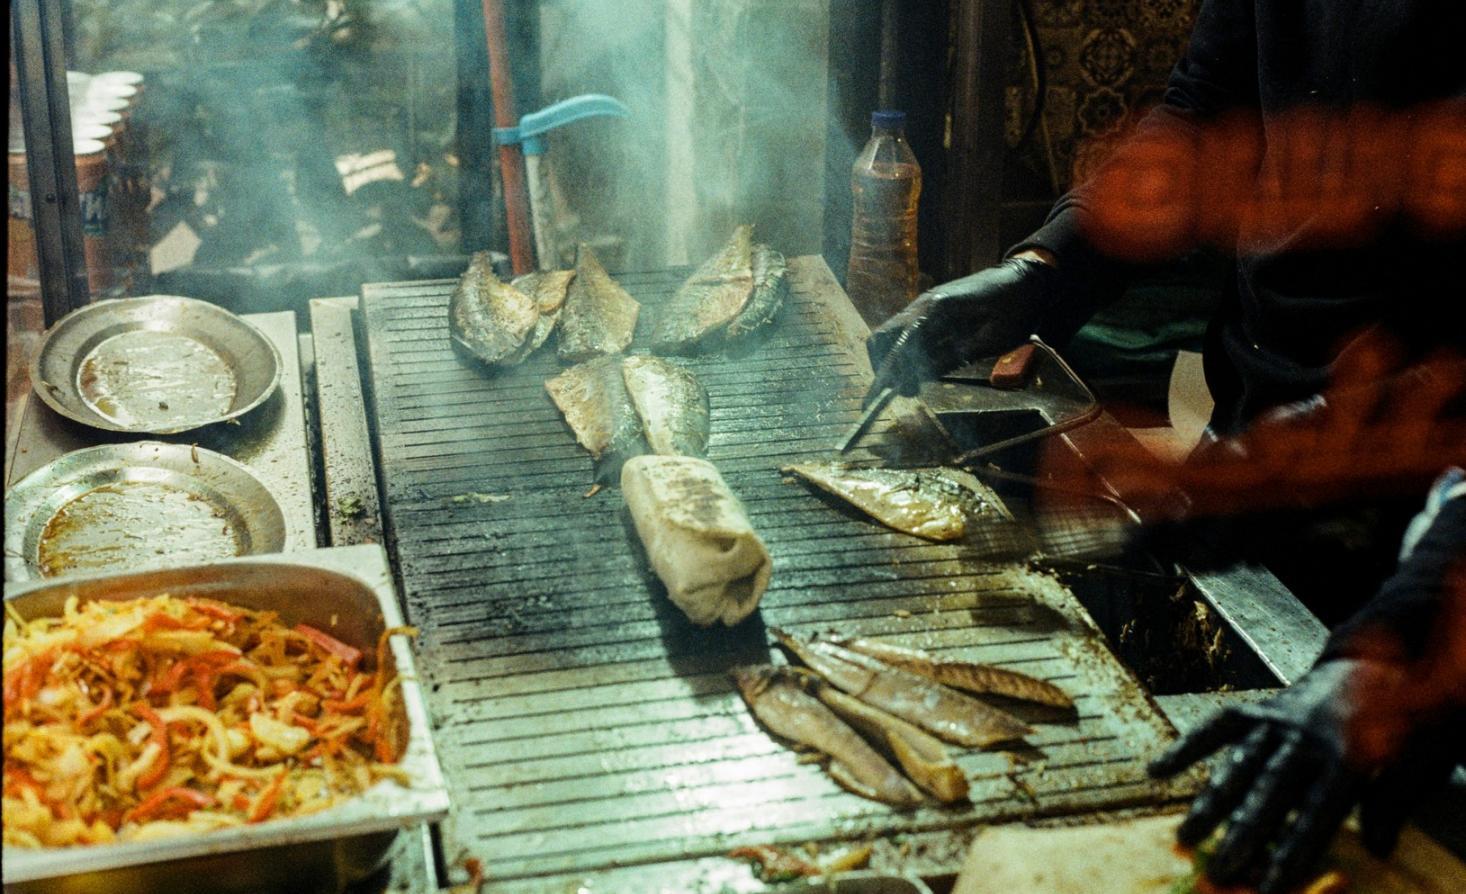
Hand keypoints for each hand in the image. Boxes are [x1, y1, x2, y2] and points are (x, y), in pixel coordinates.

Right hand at [864, 254, 1058, 400]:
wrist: (1027, 280)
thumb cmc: (1015, 308)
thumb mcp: (991, 339)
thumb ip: (955, 355)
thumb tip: (922, 374)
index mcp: (937, 307)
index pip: (898, 340)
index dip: (888, 369)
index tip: (881, 395)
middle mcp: (923, 305)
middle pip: (884, 336)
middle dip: (885, 366)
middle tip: (903, 391)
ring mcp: (925, 308)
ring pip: (892, 337)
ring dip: (895, 363)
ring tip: (912, 388)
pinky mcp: (932, 314)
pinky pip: (909, 336)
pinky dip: (908, 356)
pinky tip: (922, 373)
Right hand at [1148, 659, 1453, 892]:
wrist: (1370, 668)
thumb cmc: (1392, 727)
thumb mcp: (1408, 765)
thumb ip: (1389, 805)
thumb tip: (1378, 849)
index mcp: (1349, 756)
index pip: (1317, 812)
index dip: (1293, 849)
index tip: (1270, 883)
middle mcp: (1307, 737)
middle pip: (1271, 791)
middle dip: (1244, 832)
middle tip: (1220, 868)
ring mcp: (1277, 720)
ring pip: (1240, 764)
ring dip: (1212, 802)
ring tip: (1187, 835)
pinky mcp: (1257, 709)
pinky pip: (1217, 728)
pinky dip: (1187, 747)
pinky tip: (1158, 771)